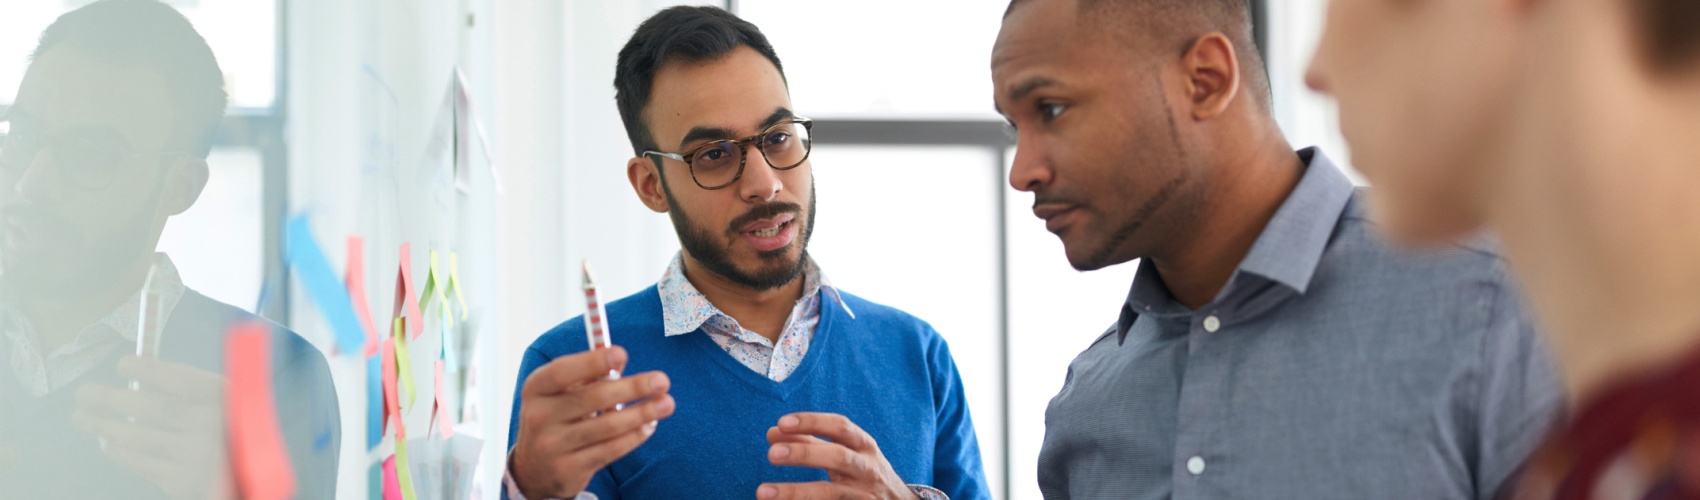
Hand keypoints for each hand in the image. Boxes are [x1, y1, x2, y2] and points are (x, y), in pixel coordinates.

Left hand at [72, 356, 233, 499]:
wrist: (252, 472)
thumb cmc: (235, 432)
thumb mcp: (229, 402)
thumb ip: (194, 391)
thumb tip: (142, 379)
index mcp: (227, 400)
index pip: (183, 380)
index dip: (150, 371)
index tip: (123, 364)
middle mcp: (213, 427)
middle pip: (153, 408)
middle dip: (111, 400)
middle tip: (84, 394)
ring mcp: (197, 457)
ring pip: (140, 437)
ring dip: (105, 426)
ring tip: (83, 418)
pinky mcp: (184, 482)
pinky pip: (142, 463)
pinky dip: (119, 452)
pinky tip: (108, 443)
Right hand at [510, 347, 675, 498]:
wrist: (534, 468)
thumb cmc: (557, 417)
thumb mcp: (561, 393)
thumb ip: (587, 376)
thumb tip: (620, 360)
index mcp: (536, 389)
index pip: (562, 372)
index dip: (592, 362)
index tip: (622, 354)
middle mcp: (539, 417)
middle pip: (592, 398)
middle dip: (632, 387)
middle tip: (662, 381)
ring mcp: (552, 446)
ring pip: (606, 426)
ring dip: (642, 413)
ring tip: (667, 403)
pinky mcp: (568, 470)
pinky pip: (609, 450)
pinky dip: (634, 436)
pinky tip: (649, 425)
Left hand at [758, 412, 918, 499]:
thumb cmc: (863, 472)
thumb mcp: (846, 452)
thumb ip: (810, 441)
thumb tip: (773, 432)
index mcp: (864, 445)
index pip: (840, 427)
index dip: (812, 422)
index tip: (782, 423)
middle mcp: (867, 469)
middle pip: (837, 457)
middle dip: (804, 453)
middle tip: (771, 454)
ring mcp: (864, 495)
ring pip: (830, 493)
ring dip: (795, 492)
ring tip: (762, 492)